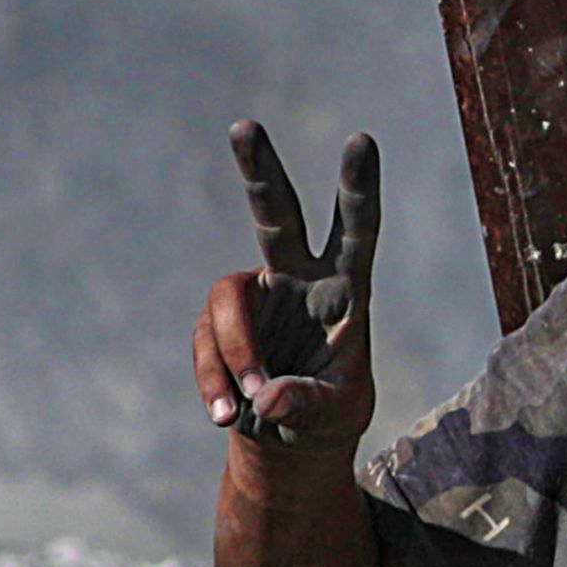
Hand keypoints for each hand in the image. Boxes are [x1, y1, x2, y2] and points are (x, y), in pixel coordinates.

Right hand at [198, 121, 379, 451]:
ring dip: (233, 352)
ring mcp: (255, 295)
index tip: (362, 139)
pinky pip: (205, 343)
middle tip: (244, 126)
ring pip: (225, 298)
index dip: (358, 188)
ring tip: (247, 405)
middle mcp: (298, 277)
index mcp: (345, 290)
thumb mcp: (332, 418)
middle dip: (260, 170)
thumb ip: (306, 404)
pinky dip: (213, 381)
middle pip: (277, 214)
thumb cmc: (328, 418)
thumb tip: (267, 396)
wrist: (288, 440)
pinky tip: (225, 415)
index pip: (356, 231)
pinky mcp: (218, 323)